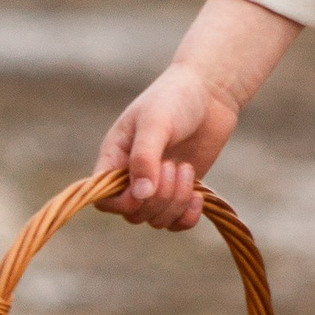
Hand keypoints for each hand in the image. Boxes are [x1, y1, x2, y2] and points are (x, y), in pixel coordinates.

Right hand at [93, 59, 238, 231]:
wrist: (211, 92)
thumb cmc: (175, 98)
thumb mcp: (155, 122)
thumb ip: (144, 158)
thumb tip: (140, 195)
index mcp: (116, 157)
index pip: (103, 199)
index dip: (123, 203)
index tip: (145, 187)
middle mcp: (133, 175)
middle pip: (134, 214)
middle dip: (158, 198)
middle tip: (174, 165)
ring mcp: (158, 185)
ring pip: (156, 219)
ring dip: (175, 202)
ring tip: (186, 169)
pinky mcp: (181, 189)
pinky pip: (177, 222)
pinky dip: (188, 217)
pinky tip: (200, 196)